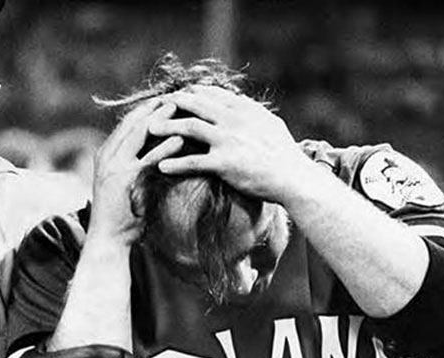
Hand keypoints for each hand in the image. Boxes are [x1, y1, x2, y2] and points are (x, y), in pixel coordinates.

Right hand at [90, 99, 184, 244]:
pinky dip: (163, 147)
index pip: (127, 123)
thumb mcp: (126, 185)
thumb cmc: (122, 216)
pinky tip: (180, 139)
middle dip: (154, 106)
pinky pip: (146, 158)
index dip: (147, 109)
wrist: (108, 241)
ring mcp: (113, 167)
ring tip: (180, 107)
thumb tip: (153, 151)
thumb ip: (134, 166)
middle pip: (132, 122)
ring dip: (159, 118)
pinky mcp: (124, 180)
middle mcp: (106, 157)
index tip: (166, 98)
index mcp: (105, 155)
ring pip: (137, 134)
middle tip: (176, 94)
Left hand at [149, 85, 317, 204]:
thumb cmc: (285, 155)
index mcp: (245, 109)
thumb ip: (253, 113)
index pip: (212, 93)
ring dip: (166, 127)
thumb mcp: (270, 125)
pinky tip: (161, 166)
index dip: (191, 93)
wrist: (294, 178)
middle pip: (195, 104)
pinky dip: (175, 163)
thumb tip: (242, 103)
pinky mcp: (224, 162)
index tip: (177, 95)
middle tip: (155, 106)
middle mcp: (234, 119)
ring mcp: (228, 140)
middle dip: (172, 103)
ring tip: (149, 129)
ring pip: (189, 127)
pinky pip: (193, 161)